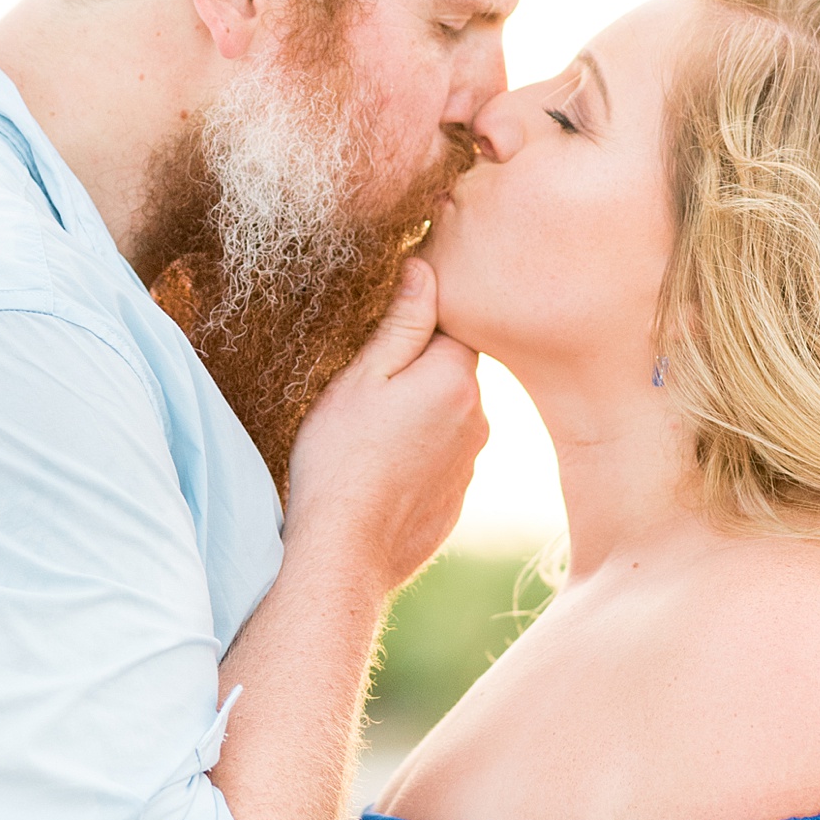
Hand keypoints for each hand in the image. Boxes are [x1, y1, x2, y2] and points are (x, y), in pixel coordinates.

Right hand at [284, 257, 486, 590]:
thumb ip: (402, 322)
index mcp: (456, 378)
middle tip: (366, 393)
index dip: (416, 325)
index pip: (453, 325)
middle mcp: (479, 419)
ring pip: (446, 417)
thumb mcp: (361, 378)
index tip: (383, 338)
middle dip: (416, 374)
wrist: (346, 552)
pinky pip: (440, 459)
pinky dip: (415, 458)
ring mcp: (471, 464)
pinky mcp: (457, 500)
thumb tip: (426, 266)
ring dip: (417, 417)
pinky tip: (378, 473)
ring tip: (368, 438)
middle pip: (451, 373)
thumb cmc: (340, 458)